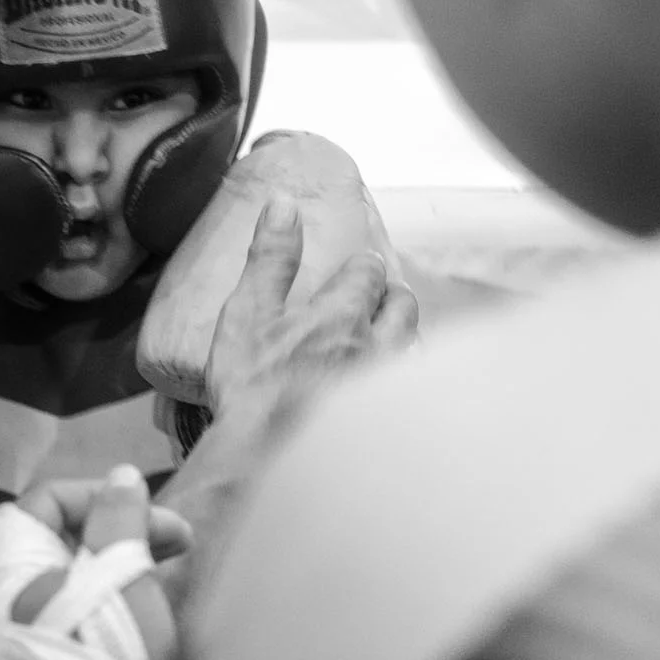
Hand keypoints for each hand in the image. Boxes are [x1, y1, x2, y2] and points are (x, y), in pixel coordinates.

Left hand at [13, 467, 190, 659]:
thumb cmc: (107, 658)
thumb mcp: (121, 577)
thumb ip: (119, 519)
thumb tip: (120, 476)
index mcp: (7, 558)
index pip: (49, 498)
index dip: (108, 497)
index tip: (157, 518)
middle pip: (59, 535)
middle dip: (123, 530)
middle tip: (179, 544)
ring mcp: (11, 633)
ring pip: (68, 575)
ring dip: (121, 565)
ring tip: (172, 576)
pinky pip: (68, 613)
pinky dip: (107, 602)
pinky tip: (145, 616)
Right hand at [206, 198, 418, 434]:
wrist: (265, 454)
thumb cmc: (252, 384)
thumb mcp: (248, 311)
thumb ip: (270, 257)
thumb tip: (283, 205)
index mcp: (343, 313)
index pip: (369, 273)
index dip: (362, 268)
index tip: (357, 269)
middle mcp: (374, 345)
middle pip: (403, 307)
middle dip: (392, 298)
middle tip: (376, 301)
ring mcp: (384, 386)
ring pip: (411, 349)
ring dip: (402, 338)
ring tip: (385, 341)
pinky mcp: (386, 422)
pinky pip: (409, 394)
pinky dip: (403, 385)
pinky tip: (389, 393)